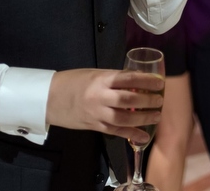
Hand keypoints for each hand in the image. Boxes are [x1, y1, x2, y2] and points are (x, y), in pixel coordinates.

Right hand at [46, 69, 164, 144]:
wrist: (49, 98)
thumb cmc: (73, 82)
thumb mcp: (95, 73)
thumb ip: (114, 78)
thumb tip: (137, 80)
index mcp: (101, 79)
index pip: (128, 79)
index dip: (146, 81)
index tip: (159, 83)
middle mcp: (100, 96)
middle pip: (128, 100)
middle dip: (147, 101)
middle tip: (160, 100)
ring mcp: (97, 113)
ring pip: (123, 118)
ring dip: (143, 118)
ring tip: (156, 116)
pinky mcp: (94, 126)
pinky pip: (115, 131)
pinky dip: (130, 134)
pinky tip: (143, 136)